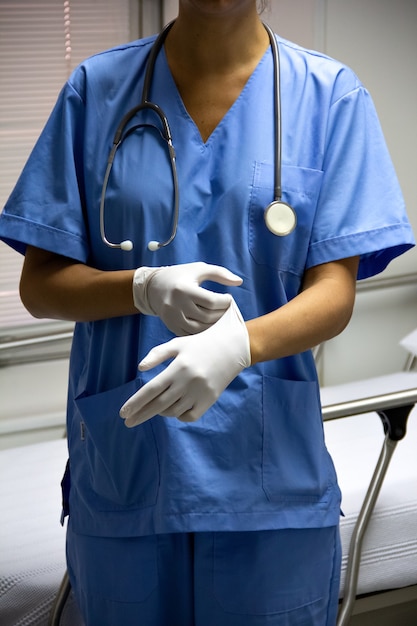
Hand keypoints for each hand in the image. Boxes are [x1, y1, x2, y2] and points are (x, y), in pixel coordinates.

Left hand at [120, 299, 250, 425]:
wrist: (232, 348)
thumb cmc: (200, 344)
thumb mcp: (178, 344)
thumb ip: (157, 355)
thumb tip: (140, 368)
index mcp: (178, 368)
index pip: (151, 389)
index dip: (135, 402)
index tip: (123, 413)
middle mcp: (188, 382)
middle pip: (159, 404)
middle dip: (141, 414)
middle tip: (128, 422)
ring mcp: (200, 393)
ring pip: (174, 411)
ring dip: (161, 412)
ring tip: (155, 407)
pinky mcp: (210, 400)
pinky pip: (190, 416)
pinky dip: (179, 415)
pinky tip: (174, 409)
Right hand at [132, 262, 241, 335]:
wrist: (153, 287)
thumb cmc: (181, 276)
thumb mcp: (199, 269)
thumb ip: (220, 273)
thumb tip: (239, 282)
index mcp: (183, 288)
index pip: (211, 301)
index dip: (225, 302)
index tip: (229, 299)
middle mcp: (176, 304)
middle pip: (207, 316)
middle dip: (221, 314)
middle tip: (227, 310)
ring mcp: (172, 318)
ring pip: (200, 329)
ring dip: (214, 325)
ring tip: (220, 317)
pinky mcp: (171, 326)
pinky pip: (191, 334)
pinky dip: (203, 332)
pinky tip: (209, 325)